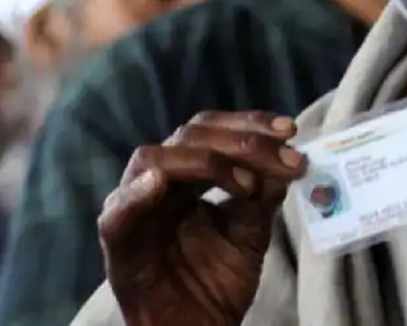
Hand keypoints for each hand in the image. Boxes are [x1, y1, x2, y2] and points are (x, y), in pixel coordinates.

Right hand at [98, 111, 306, 325]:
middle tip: (285, 157)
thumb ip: (263, 193)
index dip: (248, 124)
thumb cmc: (216, 283)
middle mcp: (158, 184)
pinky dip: (135, 195)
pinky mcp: (119, 248)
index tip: (290, 130)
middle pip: (189, 137)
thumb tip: (288, 156)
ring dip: (204, 162)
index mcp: (186, 177)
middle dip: (241, 142)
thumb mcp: (251, 232)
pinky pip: (116, 215)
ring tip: (245, 182)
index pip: (211, 132)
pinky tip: (160, 182)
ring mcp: (136, 212)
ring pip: (153, 161)